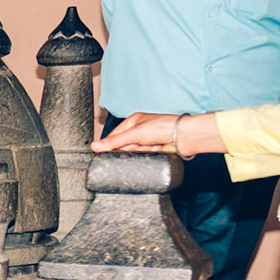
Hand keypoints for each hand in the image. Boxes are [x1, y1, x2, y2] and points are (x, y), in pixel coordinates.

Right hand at [92, 111, 224, 156]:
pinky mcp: (152, 151)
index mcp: (133, 121)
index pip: (114, 135)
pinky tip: (152, 151)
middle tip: (137, 146)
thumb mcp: (135, 133)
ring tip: (149, 146)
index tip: (109, 151)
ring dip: (139, 152)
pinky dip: (146, 156)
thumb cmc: (165, 127)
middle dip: (129, 149)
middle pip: (122, 146)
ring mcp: (146, 141)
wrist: (184, 136)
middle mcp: (139, 131)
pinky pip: (141, 158)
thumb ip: (114, 141)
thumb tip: (95, 146)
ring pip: (132, 153)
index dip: (111, 144)